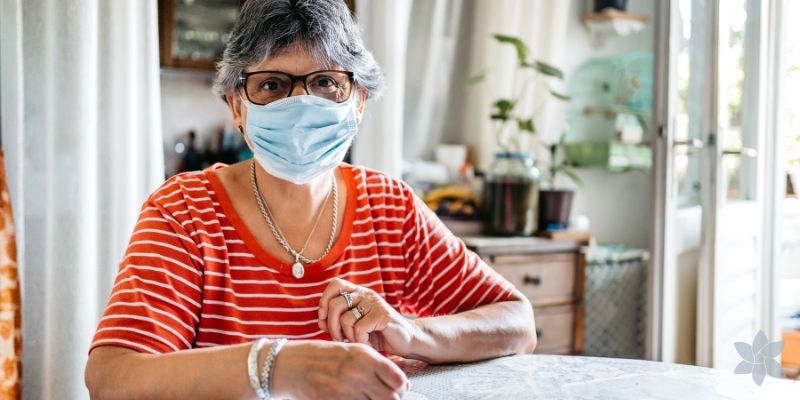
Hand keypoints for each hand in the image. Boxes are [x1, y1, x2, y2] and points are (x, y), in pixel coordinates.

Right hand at [271, 340, 408, 399]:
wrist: (290, 365)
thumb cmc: (322, 355)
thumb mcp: (350, 350)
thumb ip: (374, 364)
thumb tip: (399, 381)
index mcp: (364, 356)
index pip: (399, 380)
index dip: (402, 387)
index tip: (399, 389)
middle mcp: (357, 374)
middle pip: (391, 398)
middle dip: (392, 399)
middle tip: (385, 396)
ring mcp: (345, 391)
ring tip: (367, 396)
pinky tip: (354, 398)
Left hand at [318, 278, 418, 356]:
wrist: (406, 340)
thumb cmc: (378, 333)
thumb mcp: (356, 324)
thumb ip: (339, 320)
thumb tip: (321, 322)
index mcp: (357, 293)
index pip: (335, 284)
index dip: (324, 300)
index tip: (324, 319)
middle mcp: (365, 294)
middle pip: (335, 304)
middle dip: (332, 326)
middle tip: (339, 337)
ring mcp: (374, 304)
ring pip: (345, 318)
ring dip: (347, 336)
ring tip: (357, 340)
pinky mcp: (382, 315)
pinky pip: (359, 329)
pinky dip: (360, 340)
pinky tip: (368, 342)